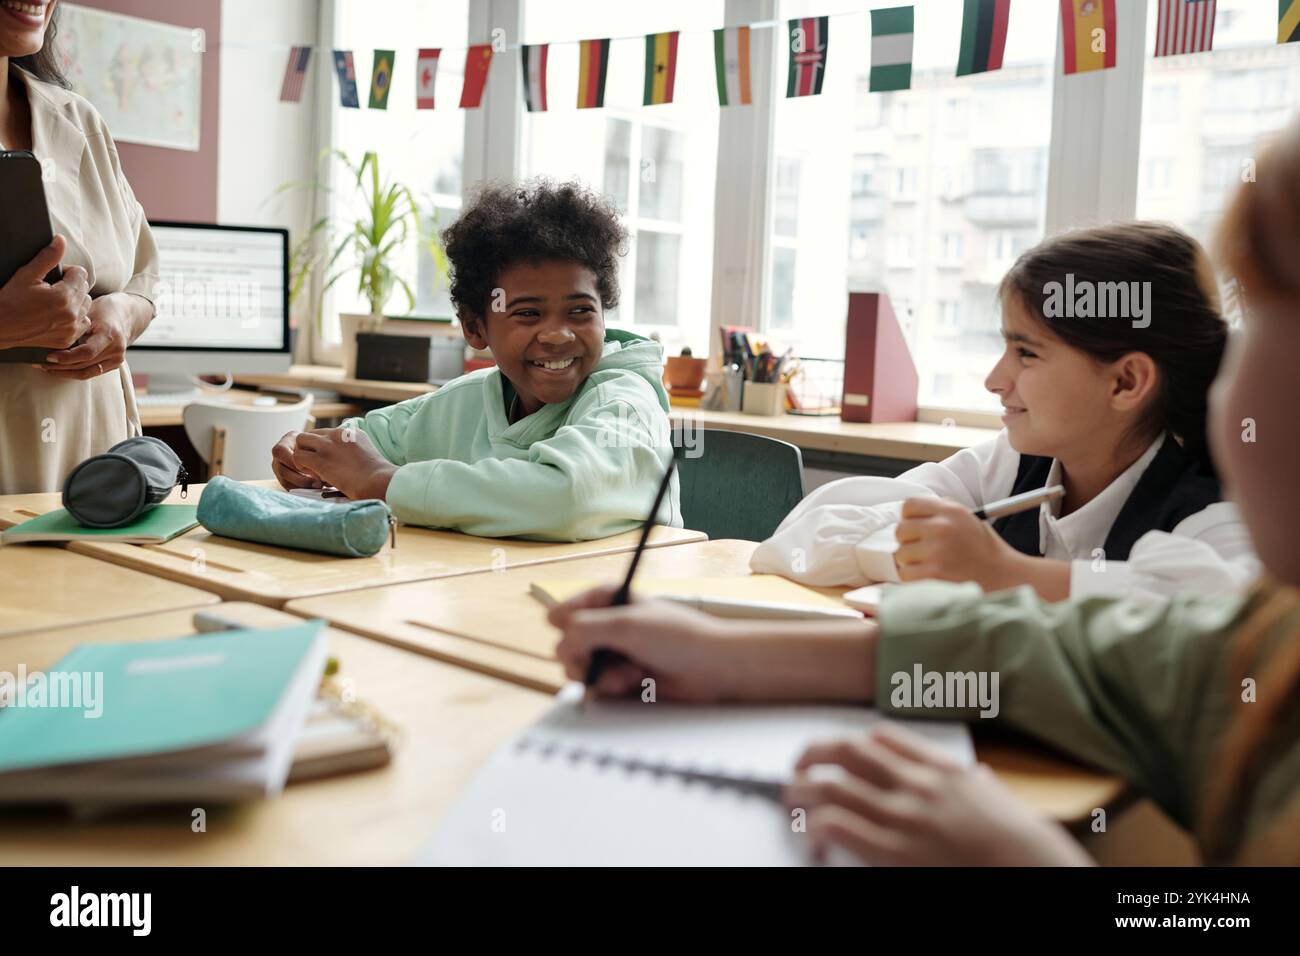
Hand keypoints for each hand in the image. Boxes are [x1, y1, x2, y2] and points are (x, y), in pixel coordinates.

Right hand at [0, 236, 91, 349]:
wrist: (0, 326)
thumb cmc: (10, 299)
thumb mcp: (26, 275)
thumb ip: (48, 257)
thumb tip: (61, 240)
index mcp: (63, 296)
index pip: (81, 274)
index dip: (68, 271)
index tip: (55, 275)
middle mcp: (71, 314)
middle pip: (85, 289)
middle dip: (72, 285)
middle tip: (52, 288)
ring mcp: (70, 329)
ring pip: (86, 306)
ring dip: (76, 301)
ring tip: (56, 301)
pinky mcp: (68, 339)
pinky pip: (83, 323)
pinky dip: (75, 318)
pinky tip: (59, 315)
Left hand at [42, 294, 134, 379]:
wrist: (127, 315)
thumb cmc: (105, 310)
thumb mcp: (89, 312)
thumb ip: (75, 327)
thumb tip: (50, 338)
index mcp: (110, 335)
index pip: (86, 353)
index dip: (66, 357)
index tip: (47, 356)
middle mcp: (116, 350)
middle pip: (84, 365)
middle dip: (59, 366)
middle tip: (38, 363)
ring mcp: (117, 359)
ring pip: (86, 373)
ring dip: (64, 372)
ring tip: (46, 368)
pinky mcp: (114, 365)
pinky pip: (91, 373)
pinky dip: (74, 372)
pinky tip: (59, 369)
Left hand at [280, 426, 397, 500]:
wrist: (378, 480)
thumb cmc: (378, 475)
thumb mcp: (368, 452)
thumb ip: (354, 450)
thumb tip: (346, 459)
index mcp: (350, 432)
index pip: (326, 433)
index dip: (323, 447)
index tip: (328, 460)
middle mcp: (337, 434)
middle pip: (311, 434)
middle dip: (309, 448)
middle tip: (314, 464)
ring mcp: (327, 446)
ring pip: (301, 440)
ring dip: (302, 454)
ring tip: (310, 469)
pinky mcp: (320, 460)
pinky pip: (298, 456)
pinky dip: (301, 465)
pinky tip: (311, 475)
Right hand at [551, 586, 879, 703]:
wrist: (713, 668)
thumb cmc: (678, 637)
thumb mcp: (626, 625)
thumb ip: (585, 630)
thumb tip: (558, 641)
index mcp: (610, 601)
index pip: (568, 608)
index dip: (566, 622)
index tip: (569, 631)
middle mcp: (609, 626)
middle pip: (567, 644)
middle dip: (583, 656)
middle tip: (601, 659)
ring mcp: (615, 654)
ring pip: (579, 669)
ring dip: (600, 675)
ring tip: (628, 673)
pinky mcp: (623, 680)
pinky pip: (598, 688)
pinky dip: (611, 688)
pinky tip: (633, 683)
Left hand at [786, 725, 1092, 865]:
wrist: (1030, 866)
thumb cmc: (1017, 838)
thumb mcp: (995, 795)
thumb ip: (974, 781)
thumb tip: (978, 776)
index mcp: (939, 767)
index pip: (880, 737)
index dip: (850, 742)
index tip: (835, 753)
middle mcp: (916, 783)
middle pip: (847, 751)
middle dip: (813, 755)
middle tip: (798, 767)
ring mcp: (904, 816)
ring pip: (833, 785)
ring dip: (803, 790)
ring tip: (792, 799)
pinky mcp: (894, 851)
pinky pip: (839, 825)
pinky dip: (818, 825)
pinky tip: (814, 834)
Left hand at [894, 497, 1021, 588]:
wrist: (1007, 578)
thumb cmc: (986, 552)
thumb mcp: (970, 520)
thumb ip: (945, 511)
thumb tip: (917, 511)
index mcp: (951, 511)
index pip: (909, 505)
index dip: (908, 518)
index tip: (915, 529)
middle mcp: (942, 527)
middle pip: (900, 530)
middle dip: (908, 542)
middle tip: (921, 551)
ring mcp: (937, 551)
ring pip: (900, 554)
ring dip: (911, 563)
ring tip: (930, 566)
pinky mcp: (934, 574)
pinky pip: (905, 574)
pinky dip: (914, 579)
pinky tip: (931, 577)